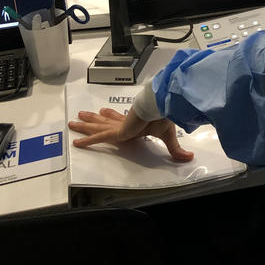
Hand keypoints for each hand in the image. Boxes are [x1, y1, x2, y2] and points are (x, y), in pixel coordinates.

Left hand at [68, 107, 194, 161]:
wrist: (159, 107)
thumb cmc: (164, 117)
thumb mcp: (168, 136)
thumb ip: (175, 149)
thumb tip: (190, 158)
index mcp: (135, 122)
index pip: (121, 119)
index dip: (112, 116)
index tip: (105, 111)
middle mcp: (124, 123)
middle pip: (105, 121)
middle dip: (94, 119)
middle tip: (82, 115)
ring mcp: (119, 126)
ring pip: (98, 127)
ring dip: (86, 125)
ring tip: (73, 121)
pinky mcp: (116, 132)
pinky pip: (98, 138)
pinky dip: (87, 140)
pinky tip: (76, 142)